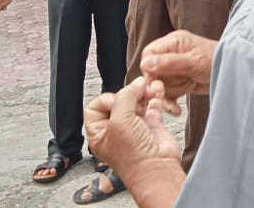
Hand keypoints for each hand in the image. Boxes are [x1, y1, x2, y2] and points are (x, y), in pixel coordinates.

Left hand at [85, 78, 182, 192]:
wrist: (157, 169)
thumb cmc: (133, 157)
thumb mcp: (120, 121)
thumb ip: (125, 97)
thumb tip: (136, 84)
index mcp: (100, 132)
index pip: (96, 106)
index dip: (107, 99)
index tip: (118, 99)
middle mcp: (116, 129)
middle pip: (118, 101)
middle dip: (129, 93)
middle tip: (137, 91)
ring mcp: (134, 127)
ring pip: (136, 101)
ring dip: (143, 92)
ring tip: (148, 90)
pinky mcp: (151, 125)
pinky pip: (152, 105)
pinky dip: (155, 96)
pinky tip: (157, 90)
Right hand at [139, 30, 216, 114]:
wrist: (236, 73)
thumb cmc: (219, 60)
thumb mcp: (194, 62)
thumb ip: (170, 63)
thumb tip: (145, 64)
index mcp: (174, 42)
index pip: (149, 54)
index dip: (150, 71)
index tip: (157, 82)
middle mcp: (172, 53)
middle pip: (153, 72)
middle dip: (163, 85)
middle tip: (173, 89)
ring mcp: (176, 68)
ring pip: (161, 85)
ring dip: (171, 93)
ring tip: (185, 92)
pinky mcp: (181, 81)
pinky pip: (168, 93)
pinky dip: (171, 102)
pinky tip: (177, 110)